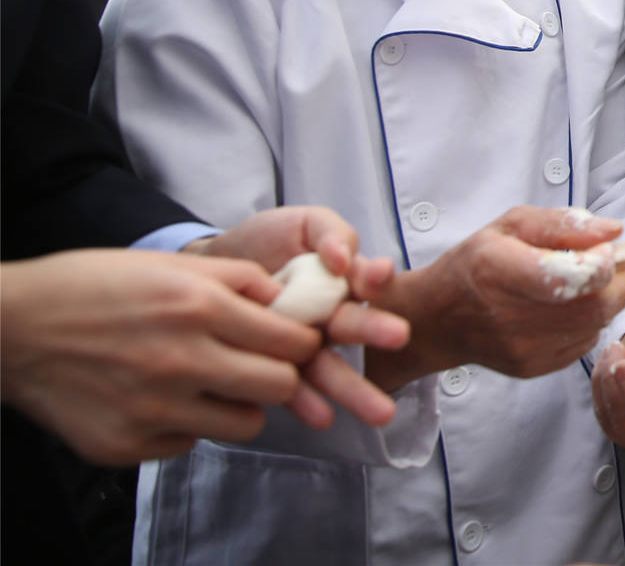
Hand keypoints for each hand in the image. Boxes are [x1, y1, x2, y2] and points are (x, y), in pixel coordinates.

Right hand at [0, 250, 323, 464]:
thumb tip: (288, 300)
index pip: (293, 343)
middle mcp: (181, 362)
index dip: (301, 342)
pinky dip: (186, 425)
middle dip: (280, 375)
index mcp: (198, 308)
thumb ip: (238, 280)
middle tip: (258, 365)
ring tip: (212, 384)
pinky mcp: (125, 444)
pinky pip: (188, 444)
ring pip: (244, 425)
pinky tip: (161, 399)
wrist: (13, 326)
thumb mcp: (171, 265)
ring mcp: (152, 410)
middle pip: (279, 388)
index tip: (292, 341)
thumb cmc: (91, 287)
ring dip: (239, 405)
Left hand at [187, 205, 409, 430]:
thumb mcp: (305, 223)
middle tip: (398, 336)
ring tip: (381, 411)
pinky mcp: (275, 366)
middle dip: (375, 330)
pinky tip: (321, 417)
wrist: (210, 264)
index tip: (377, 275)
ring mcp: (303, 343)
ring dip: (355, 387)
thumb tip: (343, 257)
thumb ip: (331, 232)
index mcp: (341, 278)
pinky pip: (291, 388)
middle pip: (354, 324)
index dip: (374, 278)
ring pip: (332, 366)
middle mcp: (328, 314)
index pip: (365, 280)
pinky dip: (306, 402)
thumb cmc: (263, 240)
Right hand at [365, 206, 624, 389]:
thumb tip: (612, 231)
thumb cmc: (476, 263)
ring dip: (605, 301)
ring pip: (596, 326)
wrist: (439, 319)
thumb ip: (563, 224)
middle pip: (595, 306)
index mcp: (499, 270)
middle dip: (619, 281)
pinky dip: (589, 323)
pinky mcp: (532, 368)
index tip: (601, 248)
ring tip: (586, 283)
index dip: (601, 263)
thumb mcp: (511, 225)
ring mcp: (522, 349)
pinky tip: (567, 308)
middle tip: (612, 263)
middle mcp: (510, 316)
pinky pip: (584, 344)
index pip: (570, 277)